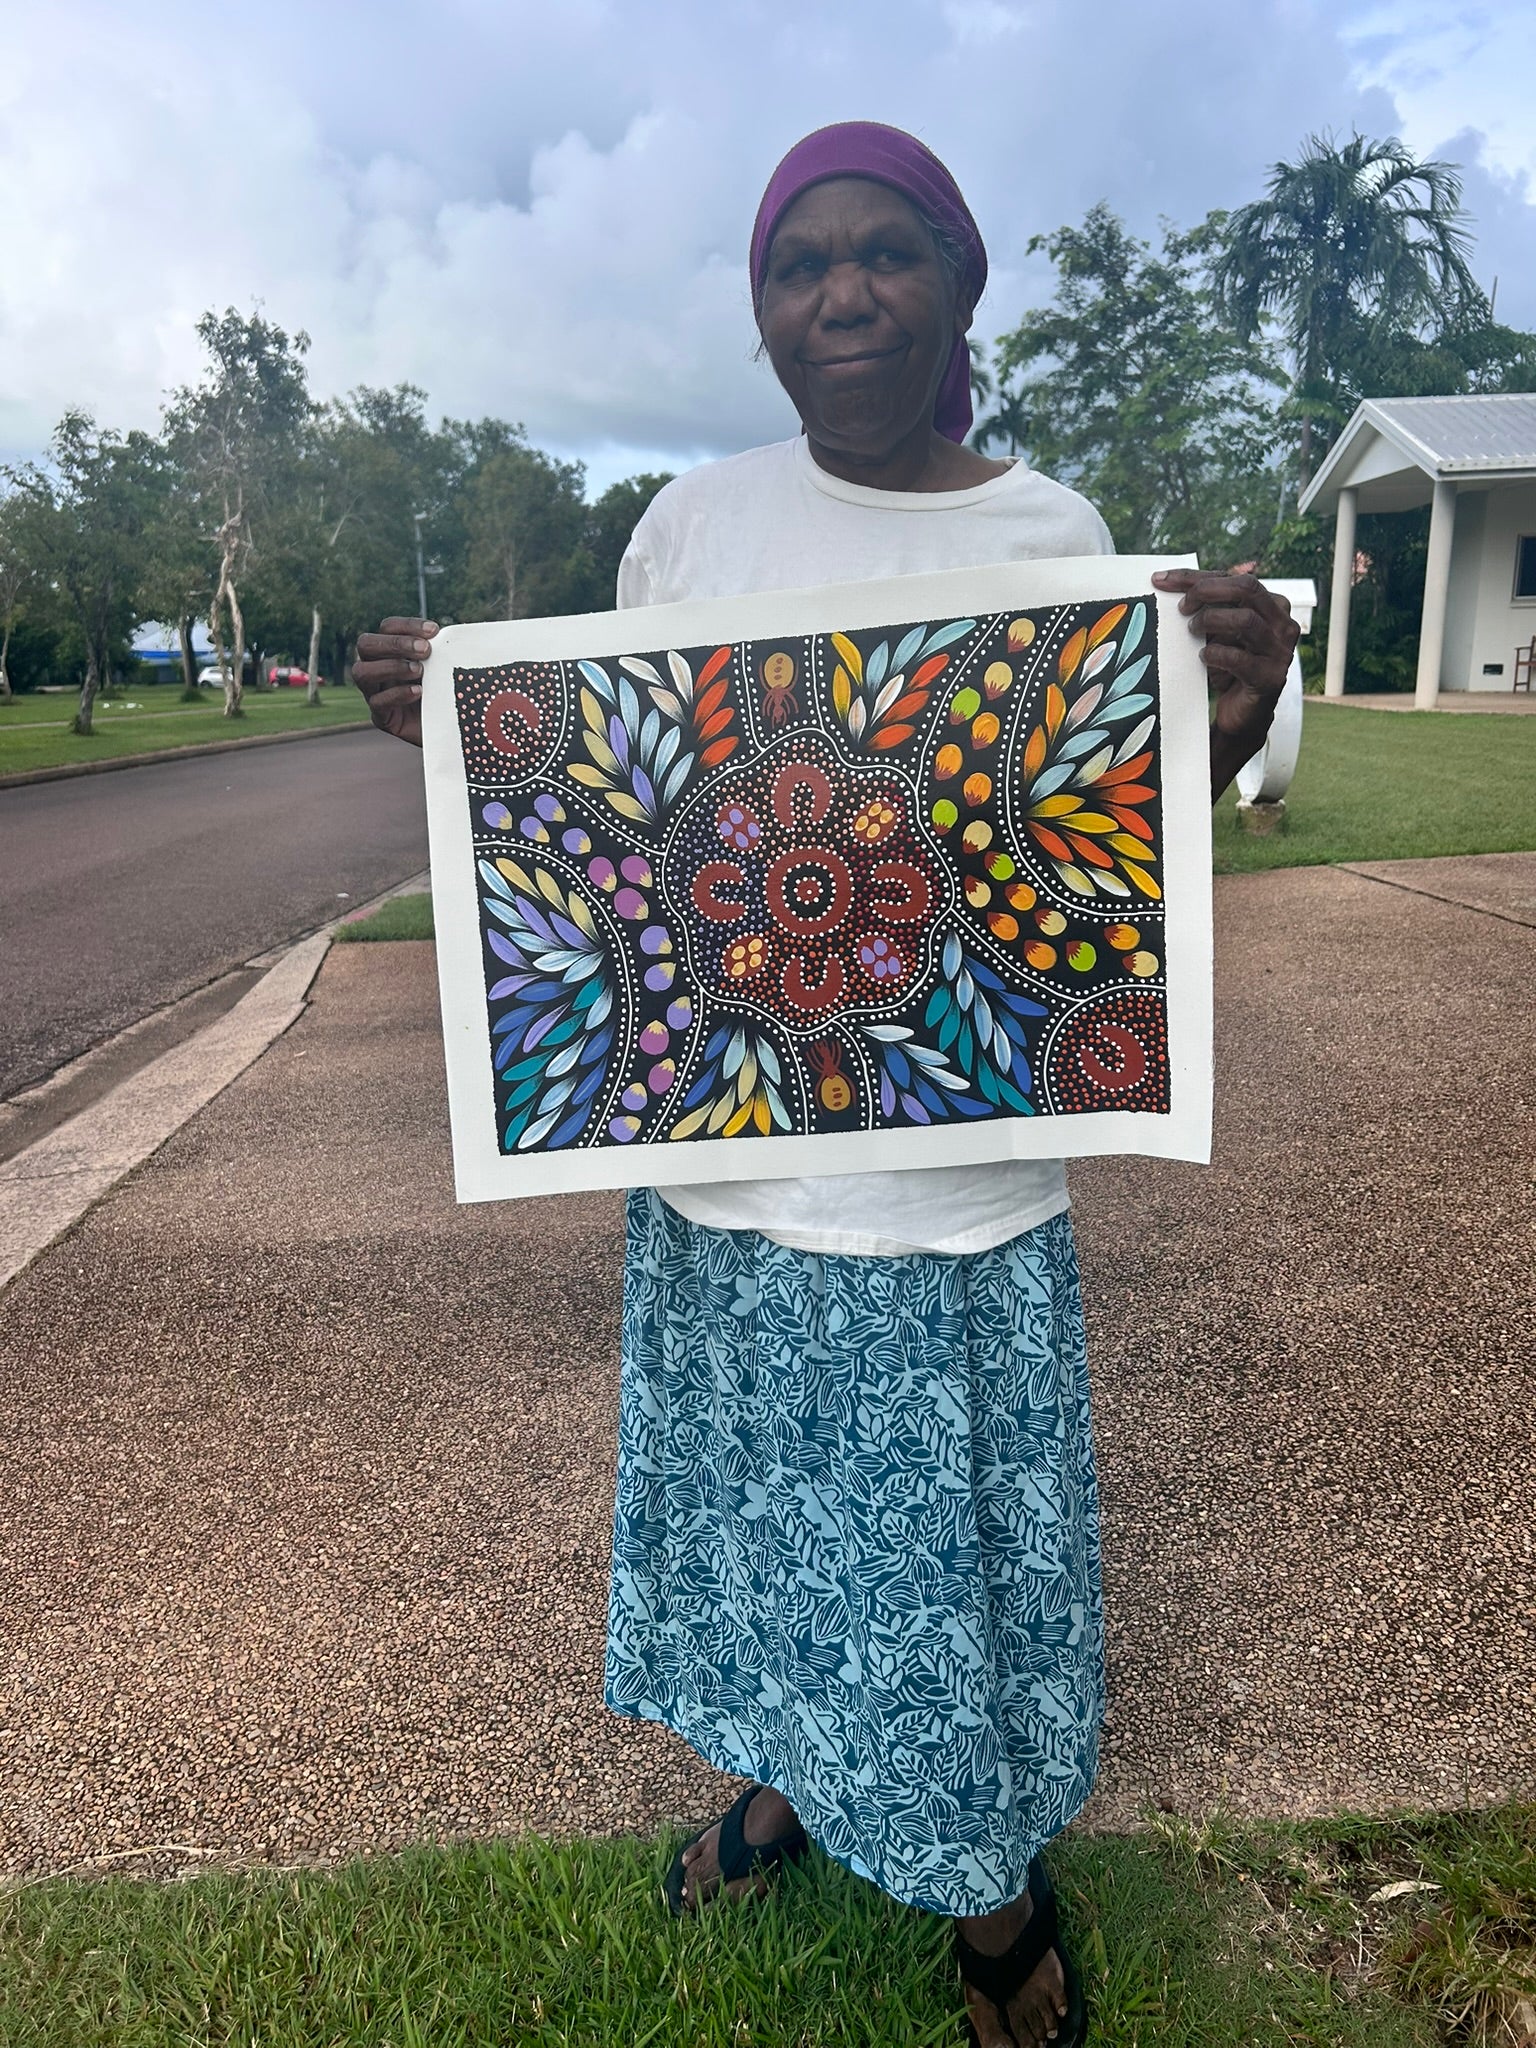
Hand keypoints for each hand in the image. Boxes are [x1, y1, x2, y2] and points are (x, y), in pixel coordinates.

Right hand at [352, 616, 437, 747]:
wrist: (454, 728)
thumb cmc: (449, 690)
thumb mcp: (446, 665)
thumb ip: (442, 648)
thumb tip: (448, 633)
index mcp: (390, 650)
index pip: (387, 628)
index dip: (408, 625)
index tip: (434, 631)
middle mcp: (376, 668)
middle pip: (365, 644)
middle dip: (395, 644)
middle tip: (425, 650)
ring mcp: (375, 693)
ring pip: (362, 672)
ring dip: (391, 667)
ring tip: (419, 671)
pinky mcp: (382, 717)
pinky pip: (377, 702)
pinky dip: (397, 694)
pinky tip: (418, 692)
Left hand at [1151, 570, 1299, 799]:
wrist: (1243, 714)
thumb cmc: (1229, 666)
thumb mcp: (1219, 631)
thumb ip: (1207, 606)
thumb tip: (1168, 582)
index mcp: (1273, 605)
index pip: (1236, 579)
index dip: (1197, 577)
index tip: (1162, 580)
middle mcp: (1283, 624)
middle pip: (1247, 588)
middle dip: (1207, 591)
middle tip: (1182, 607)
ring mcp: (1280, 651)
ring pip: (1245, 620)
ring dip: (1210, 622)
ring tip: (1192, 631)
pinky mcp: (1270, 678)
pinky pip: (1239, 659)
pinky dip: (1215, 654)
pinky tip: (1203, 657)